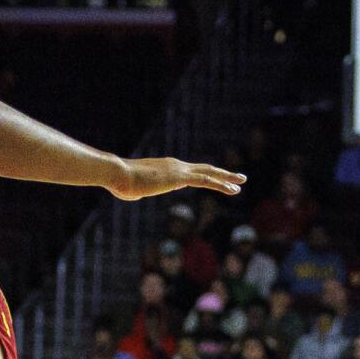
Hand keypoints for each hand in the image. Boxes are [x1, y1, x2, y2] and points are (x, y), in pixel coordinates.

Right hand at [105, 157, 244, 200]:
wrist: (117, 174)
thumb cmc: (120, 182)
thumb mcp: (130, 189)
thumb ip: (136, 191)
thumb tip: (133, 192)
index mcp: (163, 167)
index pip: (187, 172)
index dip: (202, 176)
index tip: (214, 181)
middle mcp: (174, 165)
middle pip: (203, 168)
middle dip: (221, 173)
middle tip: (237, 176)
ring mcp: (178, 170)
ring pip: (209, 172)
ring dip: (227, 177)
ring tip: (241, 181)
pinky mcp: (180, 178)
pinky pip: (206, 181)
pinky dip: (221, 185)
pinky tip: (234, 190)